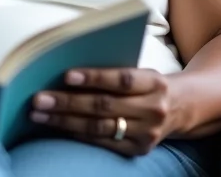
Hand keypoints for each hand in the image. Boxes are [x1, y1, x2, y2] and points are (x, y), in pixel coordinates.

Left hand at [29, 67, 181, 155]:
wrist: (182, 107)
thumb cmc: (148, 82)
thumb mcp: (140, 71)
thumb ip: (113, 70)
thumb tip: (68, 71)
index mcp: (154, 83)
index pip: (121, 79)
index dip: (94, 77)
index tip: (66, 75)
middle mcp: (153, 110)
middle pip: (105, 106)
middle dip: (67, 102)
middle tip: (39, 98)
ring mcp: (146, 134)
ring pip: (99, 127)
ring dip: (65, 121)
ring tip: (39, 115)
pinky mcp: (138, 150)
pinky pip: (102, 143)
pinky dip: (77, 134)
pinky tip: (57, 127)